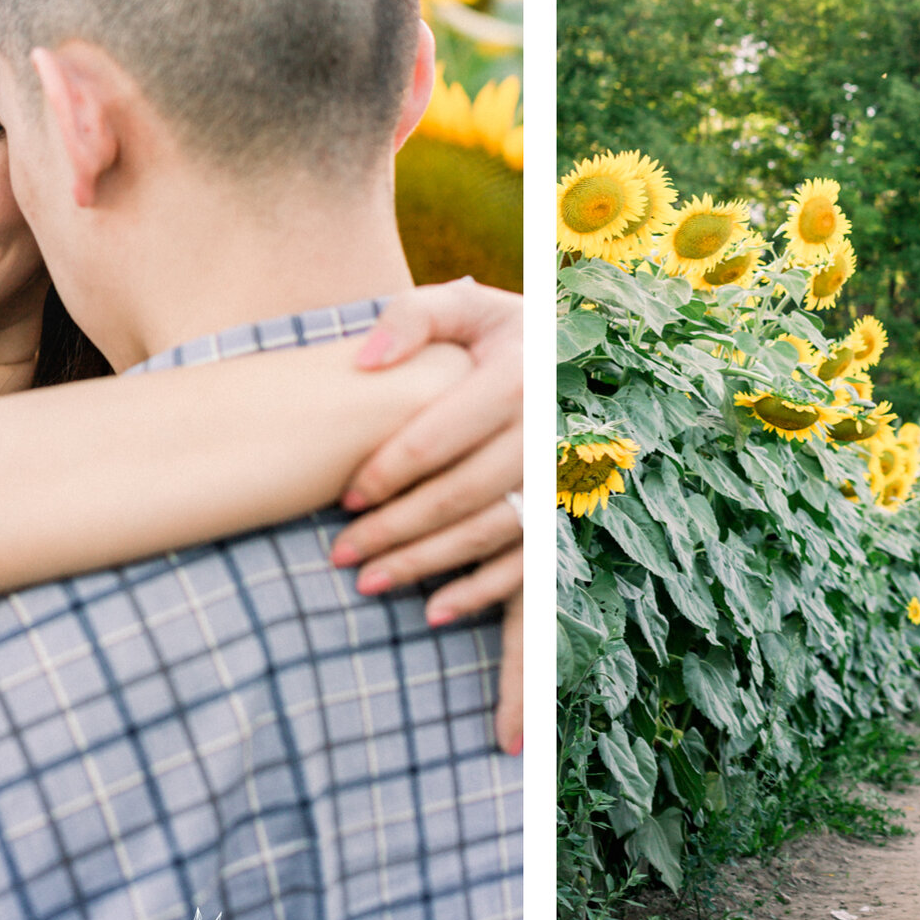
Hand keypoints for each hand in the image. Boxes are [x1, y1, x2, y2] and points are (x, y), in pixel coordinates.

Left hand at [327, 280, 523, 745]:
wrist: (579, 356)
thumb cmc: (503, 334)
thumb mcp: (467, 307)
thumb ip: (413, 316)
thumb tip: (365, 363)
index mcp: (516, 380)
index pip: (437, 438)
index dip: (385, 472)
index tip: (345, 498)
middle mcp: (545, 434)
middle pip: (457, 496)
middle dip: (393, 531)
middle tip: (340, 555)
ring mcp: (562, 480)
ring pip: (486, 536)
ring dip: (425, 566)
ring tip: (367, 582)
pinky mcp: (569, 513)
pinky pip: (527, 565)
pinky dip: (481, 594)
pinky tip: (435, 612)